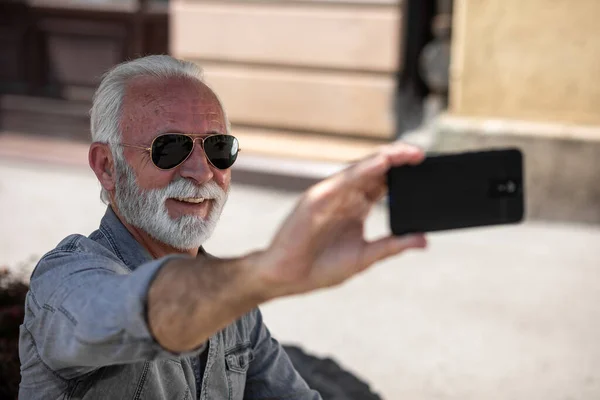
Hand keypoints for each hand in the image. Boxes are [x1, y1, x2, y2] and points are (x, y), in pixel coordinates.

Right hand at [256, 142, 427, 297]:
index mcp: (356, 207)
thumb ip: (393, 245)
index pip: (384, 183)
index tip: (426, 168)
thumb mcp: (365, 257)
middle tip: (421, 155)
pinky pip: (343, 180)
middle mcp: (344, 197)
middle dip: (398, 160)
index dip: (403, 174)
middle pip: (375, 171)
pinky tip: (382, 163)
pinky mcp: (316, 198)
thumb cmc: (320, 267)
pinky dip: (363, 170)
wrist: (287, 278)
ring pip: (361, 169)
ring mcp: (330, 195)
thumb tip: (424, 240)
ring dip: (385, 158)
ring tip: (407, 152)